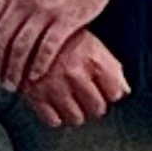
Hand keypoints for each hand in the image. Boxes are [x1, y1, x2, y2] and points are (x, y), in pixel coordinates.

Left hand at [0, 0, 119, 91]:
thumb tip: (1, 19)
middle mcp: (24, 0)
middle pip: (1, 40)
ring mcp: (45, 11)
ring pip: (21, 48)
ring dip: (14, 70)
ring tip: (13, 84)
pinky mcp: (66, 20)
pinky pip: (47, 48)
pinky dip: (39, 65)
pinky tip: (35, 77)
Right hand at [11, 29, 127, 129]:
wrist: (26, 29)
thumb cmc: (61, 36)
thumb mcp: (91, 43)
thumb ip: (111, 67)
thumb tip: (125, 91)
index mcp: (93, 59)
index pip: (115, 93)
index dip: (110, 92)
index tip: (104, 90)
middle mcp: (76, 75)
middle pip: (97, 108)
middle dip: (94, 104)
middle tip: (87, 97)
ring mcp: (55, 86)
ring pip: (76, 118)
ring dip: (76, 112)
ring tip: (71, 101)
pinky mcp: (35, 95)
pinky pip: (53, 121)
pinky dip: (56, 117)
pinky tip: (55, 105)